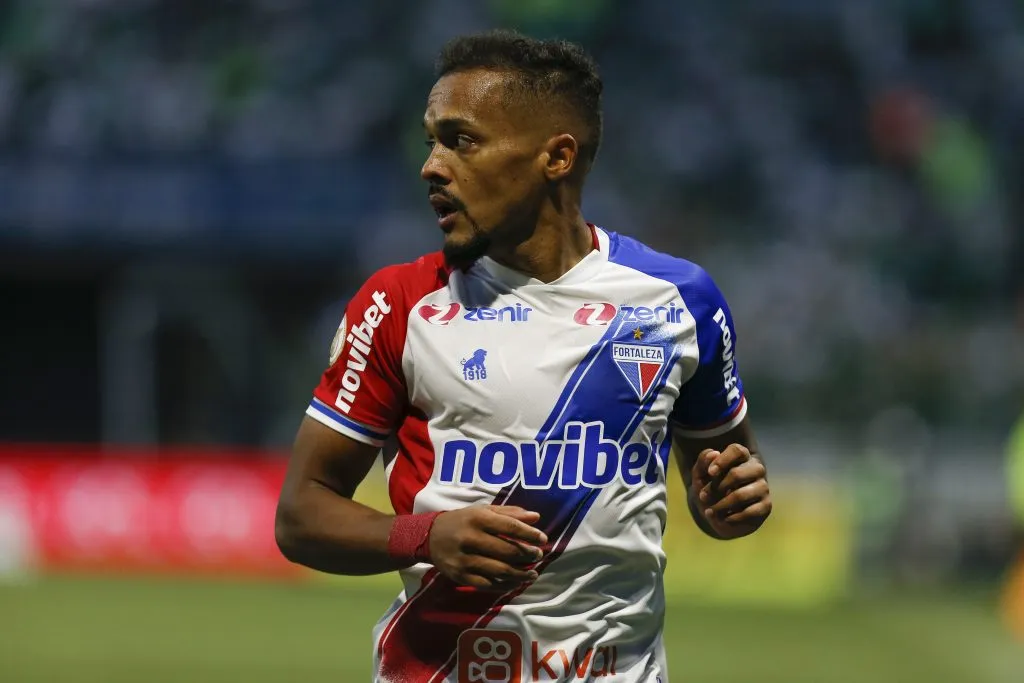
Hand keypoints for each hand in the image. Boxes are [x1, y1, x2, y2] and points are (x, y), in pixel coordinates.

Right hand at [428, 505, 547, 590]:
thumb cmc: (463, 521)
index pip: (510, 527)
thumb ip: (510, 513)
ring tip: (532, 573)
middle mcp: (471, 539)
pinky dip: (504, 585)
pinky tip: (515, 582)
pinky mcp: (461, 576)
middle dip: (527, 554)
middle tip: (538, 556)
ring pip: (499, 570)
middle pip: (506, 550)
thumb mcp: (483, 511)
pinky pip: (487, 584)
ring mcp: (465, 559)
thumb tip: (537, 517)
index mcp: (478, 519)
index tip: (543, 539)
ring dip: (520, 574)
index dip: (529, 534)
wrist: (430, 537)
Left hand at [691, 444, 770, 538]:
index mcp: (742, 457)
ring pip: (740, 495)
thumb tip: (714, 453)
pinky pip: (748, 512)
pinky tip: (724, 518)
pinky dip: (731, 517)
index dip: (722, 460)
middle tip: (703, 497)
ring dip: (720, 505)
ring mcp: (763, 487)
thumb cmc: (711, 490)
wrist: (721, 515)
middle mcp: (756, 469)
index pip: (737, 450)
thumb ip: (703, 462)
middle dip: (715, 488)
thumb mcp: (700, 476)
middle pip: (736, 474)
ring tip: (710, 511)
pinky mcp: (766, 505)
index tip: (710, 472)